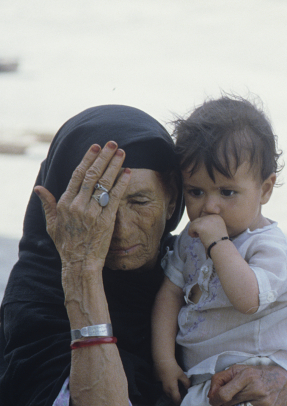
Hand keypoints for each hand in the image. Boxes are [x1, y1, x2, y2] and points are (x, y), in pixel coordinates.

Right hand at [34, 142, 129, 269]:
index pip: (77, 175)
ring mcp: (92, 212)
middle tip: (113, 143)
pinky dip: (122, 183)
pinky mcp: (106, 220)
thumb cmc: (67, 244)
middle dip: (103, 157)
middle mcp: (77, 205)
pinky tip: (128, 172)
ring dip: (114, 166)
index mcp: (65, 203)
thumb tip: (39, 188)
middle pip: (92, 175)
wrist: (80, 263)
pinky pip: (115, 197)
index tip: (96, 147)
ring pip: (104, 183)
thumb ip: (48, 205)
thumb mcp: (52, 224)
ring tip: (123, 153)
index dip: (87, 159)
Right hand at [154, 359, 189, 404]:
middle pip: (171, 398)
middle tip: (182, 393)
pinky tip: (170, 382)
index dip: (180, 402)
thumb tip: (188, 388)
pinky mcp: (156, 383)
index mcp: (172, 389)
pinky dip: (167, 388)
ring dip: (172, 393)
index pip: (176, 400)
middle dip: (176, 397)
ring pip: (167, 393)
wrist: (161, 361)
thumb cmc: (173, 368)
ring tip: (177, 388)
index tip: (184, 401)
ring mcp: (160, 387)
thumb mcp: (182, 375)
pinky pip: (163, 388)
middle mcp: (165, 390)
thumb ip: (186, 382)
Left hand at [187, 215, 227, 247]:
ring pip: (194, 222)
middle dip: (197, 227)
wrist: (221, 246)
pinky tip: (194, 237)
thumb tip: (197, 225)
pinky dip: (190, 232)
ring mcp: (206, 220)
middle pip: (199, 219)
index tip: (205, 233)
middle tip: (199, 235)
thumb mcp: (217, 230)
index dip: (203, 225)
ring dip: (193, 229)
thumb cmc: (219, 242)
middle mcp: (212, 216)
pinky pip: (191, 227)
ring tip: (196, 236)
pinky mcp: (200, 225)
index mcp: (217, 217)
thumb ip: (210, 225)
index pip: (205, 218)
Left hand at [207, 363, 286, 405]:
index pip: (223, 395)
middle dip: (225, 402)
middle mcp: (257, 390)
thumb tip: (211, 395)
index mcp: (248, 376)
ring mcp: (264, 403)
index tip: (214, 398)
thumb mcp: (241, 369)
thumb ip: (221, 378)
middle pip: (228, 404)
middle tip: (232, 396)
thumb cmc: (260, 375)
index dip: (215, 398)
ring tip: (242, 401)